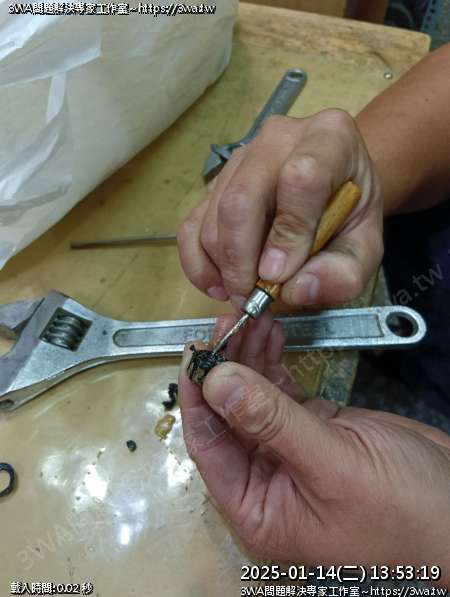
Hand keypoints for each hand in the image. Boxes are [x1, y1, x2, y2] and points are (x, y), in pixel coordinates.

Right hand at [177, 110, 382, 305]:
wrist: (335, 191)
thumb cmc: (350, 216)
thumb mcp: (366, 249)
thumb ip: (344, 273)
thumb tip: (296, 290)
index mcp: (330, 139)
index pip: (301, 178)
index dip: (288, 234)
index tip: (280, 276)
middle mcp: (279, 137)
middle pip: (242, 197)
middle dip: (241, 259)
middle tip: (251, 298)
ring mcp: (242, 157)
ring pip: (214, 213)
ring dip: (222, 265)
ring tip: (244, 294)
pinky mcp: (216, 182)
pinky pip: (192, 224)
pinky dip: (198, 262)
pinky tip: (218, 285)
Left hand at [179, 315, 449, 582]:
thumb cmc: (404, 511)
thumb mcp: (332, 464)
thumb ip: (272, 422)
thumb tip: (216, 382)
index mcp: (257, 506)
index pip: (209, 444)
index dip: (196, 396)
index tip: (195, 351)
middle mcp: (266, 478)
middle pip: (229, 414)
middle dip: (225, 366)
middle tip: (227, 322)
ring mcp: (289, 449)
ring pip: (254, 397)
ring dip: (248, 357)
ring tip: (248, 318)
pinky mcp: (314, 426)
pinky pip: (282, 390)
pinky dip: (274, 362)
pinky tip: (269, 335)